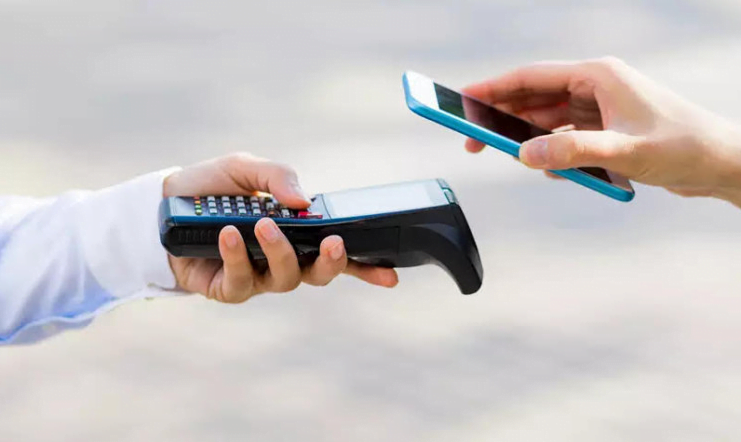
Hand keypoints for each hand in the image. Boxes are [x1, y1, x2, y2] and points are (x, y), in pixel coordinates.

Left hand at [163, 153, 397, 302]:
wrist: (162, 205)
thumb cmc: (212, 187)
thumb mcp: (247, 169)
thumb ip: (277, 177)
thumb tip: (303, 200)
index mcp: (296, 233)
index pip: (336, 251)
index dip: (366, 266)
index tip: (392, 273)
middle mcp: (282, 258)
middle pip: (318, 274)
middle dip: (330, 261)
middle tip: (331, 242)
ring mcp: (257, 276)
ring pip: (284, 278)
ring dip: (280, 252)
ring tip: (264, 225)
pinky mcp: (228, 288)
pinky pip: (241, 280)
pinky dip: (237, 255)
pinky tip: (229, 233)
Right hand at [463, 57, 740, 206]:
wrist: (722, 164)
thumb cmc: (683, 148)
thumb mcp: (624, 152)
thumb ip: (572, 152)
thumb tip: (523, 156)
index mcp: (597, 76)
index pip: (531, 77)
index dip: (493, 89)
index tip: (462, 101)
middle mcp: (595, 86)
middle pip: (534, 97)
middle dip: (502, 118)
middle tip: (474, 140)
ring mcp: (601, 108)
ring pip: (548, 119)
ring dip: (528, 138)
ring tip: (510, 156)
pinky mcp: (607, 128)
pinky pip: (566, 138)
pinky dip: (554, 153)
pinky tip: (555, 170)